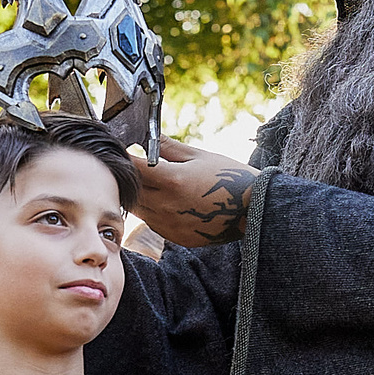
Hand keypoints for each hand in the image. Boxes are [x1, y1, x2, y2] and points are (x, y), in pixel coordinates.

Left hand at [128, 138, 255, 248]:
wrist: (253, 211)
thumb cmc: (229, 178)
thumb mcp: (199, 156)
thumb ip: (168, 147)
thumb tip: (146, 136)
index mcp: (172, 181)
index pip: (133, 168)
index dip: (124, 158)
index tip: (120, 151)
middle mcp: (166, 206)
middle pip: (131, 191)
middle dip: (130, 178)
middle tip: (134, 167)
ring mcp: (169, 225)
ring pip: (138, 209)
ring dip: (139, 196)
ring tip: (151, 185)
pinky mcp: (175, 238)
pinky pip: (153, 223)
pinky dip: (153, 211)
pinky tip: (167, 202)